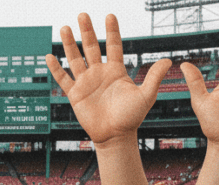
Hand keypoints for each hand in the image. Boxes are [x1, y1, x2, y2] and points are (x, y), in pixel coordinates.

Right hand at [46, 14, 167, 145]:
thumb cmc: (132, 118)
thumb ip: (154, 77)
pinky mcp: (75, 95)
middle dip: (87, 31)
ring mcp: (86, 83)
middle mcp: (100, 73)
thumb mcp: (146, 95)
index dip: (112, 31)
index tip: (110, 15)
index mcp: (116, 71)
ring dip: (69, 44)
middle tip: (82, 15)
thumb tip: (169, 60)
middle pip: (91, 47)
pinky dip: (56, 68)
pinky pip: (63, 79)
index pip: (113, 46)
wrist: (115, 136)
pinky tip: (49, 56)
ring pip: (75, 59)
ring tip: (64, 28)